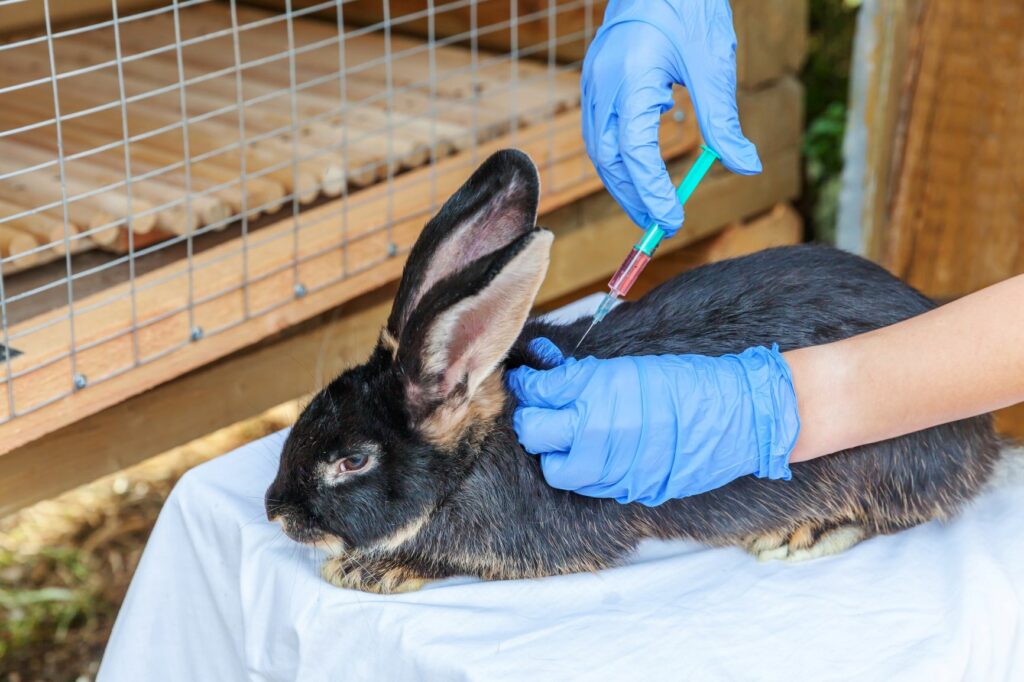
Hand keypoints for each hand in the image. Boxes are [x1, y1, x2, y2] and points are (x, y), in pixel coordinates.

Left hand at [507, 338, 798, 504]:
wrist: (734, 416)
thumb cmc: (687, 382)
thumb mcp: (628, 367)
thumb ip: (585, 378)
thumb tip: (552, 375)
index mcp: (594, 392)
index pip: (538, 391)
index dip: (527, 383)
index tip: (527, 379)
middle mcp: (594, 431)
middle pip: (533, 432)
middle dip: (531, 418)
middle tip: (539, 408)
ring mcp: (609, 465)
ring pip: (554, 469)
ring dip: (553, 452)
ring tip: (565, 437)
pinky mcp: (626, 487)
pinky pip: (587, 485)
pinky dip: (582, 470)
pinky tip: (592, 455)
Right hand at [581, 0, 761, 236]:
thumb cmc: (688, 6)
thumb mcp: (713, 64)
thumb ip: (724, 121)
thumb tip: (746, 166)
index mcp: (629, 82)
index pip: (635, 155)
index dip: (653, 193)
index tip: (673, 220)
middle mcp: (601, 87)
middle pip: (609, 161)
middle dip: (633, 197)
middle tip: (661, 225)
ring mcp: (592, 83)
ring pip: (599, 149)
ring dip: (622, 182)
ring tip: (648, 206)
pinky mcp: (595, 80)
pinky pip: (599, 131)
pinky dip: (617, 157)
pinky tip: (639, 167)